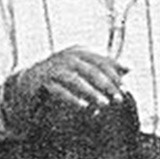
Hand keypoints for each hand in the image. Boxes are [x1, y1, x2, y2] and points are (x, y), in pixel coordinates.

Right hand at [5, 47, 127, 127]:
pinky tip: (83, 107)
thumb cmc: (62, 73)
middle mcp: (67, 56)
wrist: (29, 79)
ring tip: (104, 104)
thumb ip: (105, 67)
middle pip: (91, 70)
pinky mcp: (43, 80)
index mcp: (79, 51)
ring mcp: (54, 67)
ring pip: (76, 79)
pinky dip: (73, 98)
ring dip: (92, 92)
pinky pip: (60, 90)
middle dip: (106, 85)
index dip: (114, 75)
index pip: (101, 61)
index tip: (124, 89)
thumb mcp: (84, 68)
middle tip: (118, 99)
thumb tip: (130, 67)